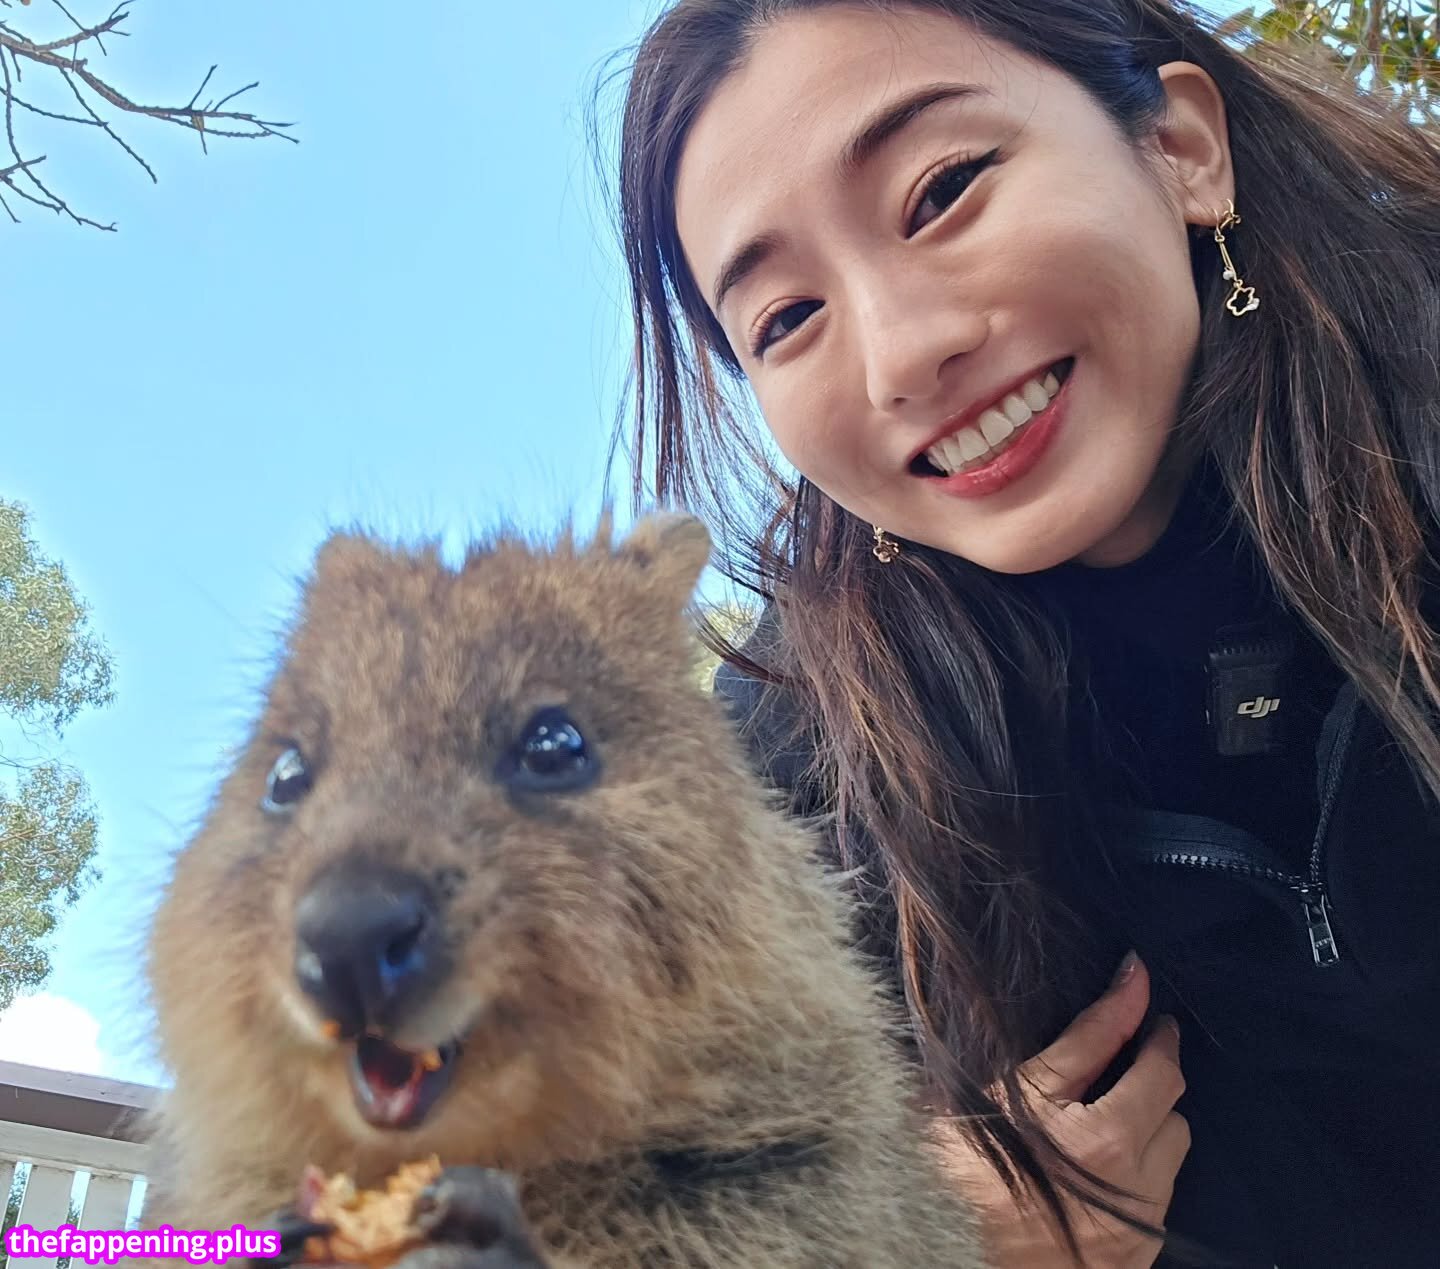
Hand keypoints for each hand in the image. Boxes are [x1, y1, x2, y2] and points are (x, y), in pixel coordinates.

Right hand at [933, 953, 1189, 1268]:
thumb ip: (1079, 1041)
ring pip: (1174, 1147)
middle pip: (1171, 1100)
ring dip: (1150, 1120)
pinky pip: (1162, 1190)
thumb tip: (1122, 979)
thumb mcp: (1014, 1092)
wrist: (955, 1253)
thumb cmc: (966, 1171)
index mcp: (1102, 1139)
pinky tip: (1098, 1159)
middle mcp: (1134, 1183)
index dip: (1141, 1013)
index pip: (1149, 1060)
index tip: (1138, 979)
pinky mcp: (1140, 1253)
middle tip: (1124, 1044)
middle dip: (1149, 1067)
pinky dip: (1141, 1164)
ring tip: (1104, 1108)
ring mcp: (1142, 1223)